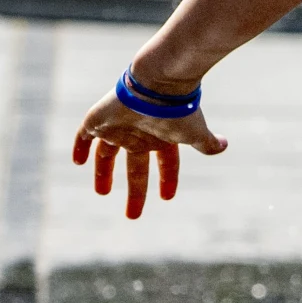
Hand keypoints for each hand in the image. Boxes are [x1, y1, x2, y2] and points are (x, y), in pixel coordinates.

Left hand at [70, 90, 224, 219]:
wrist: (155, 87)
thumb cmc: (177, 110)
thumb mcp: (195, 133)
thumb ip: (207, 143)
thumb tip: (224, 145)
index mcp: (162, 139)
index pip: (165, 164)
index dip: (167, 180)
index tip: (167, 198)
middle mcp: (139, 135)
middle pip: (134, 167)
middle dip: (135, 191)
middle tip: (133, 215)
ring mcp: (117, 128)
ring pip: (107, 154)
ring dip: (103, 173)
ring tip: (102, 192)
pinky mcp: (98, 121)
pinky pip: (84, 136)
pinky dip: (80, 147)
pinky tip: (77, 162)